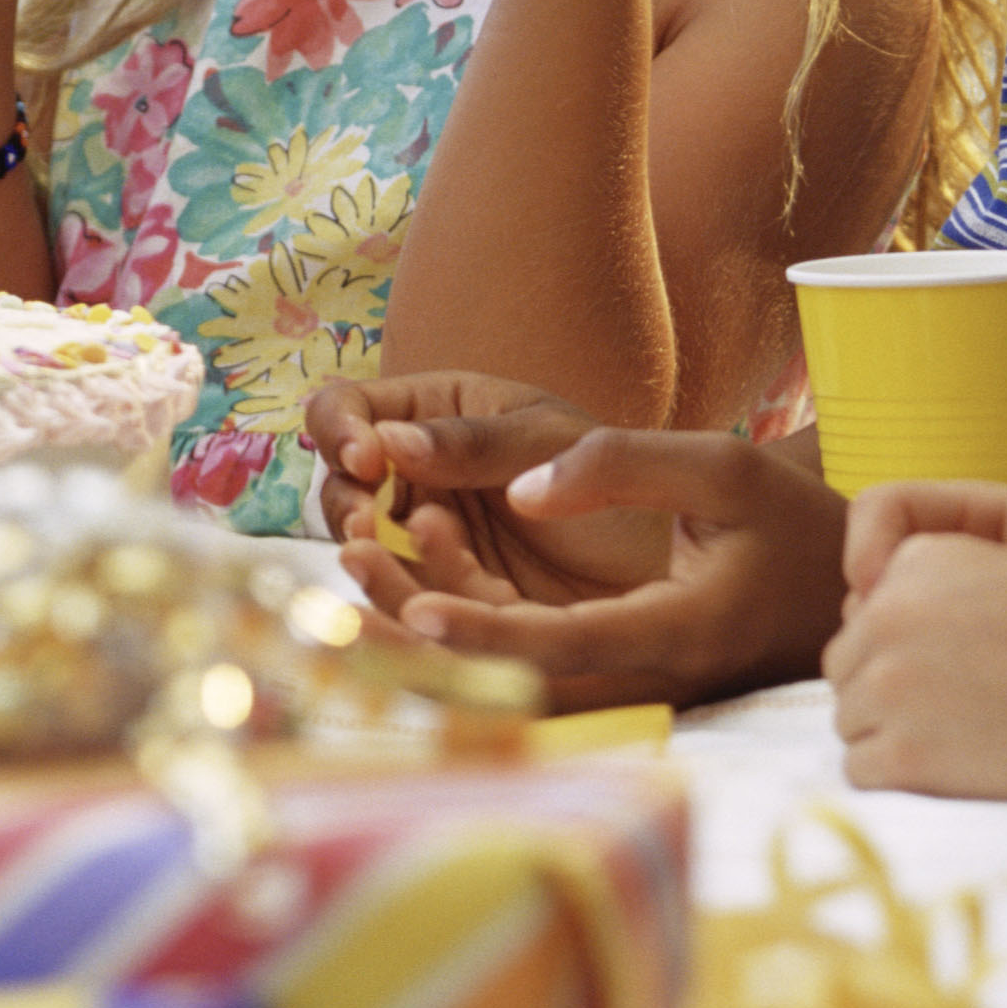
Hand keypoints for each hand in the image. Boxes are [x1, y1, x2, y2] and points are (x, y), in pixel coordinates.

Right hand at [309, 370, 627, 597]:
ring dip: (363, 553)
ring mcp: (425, 537)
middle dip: (346, 502)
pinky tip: (421, 599)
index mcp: (434, 412)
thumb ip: (474, 443)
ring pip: (362, 546)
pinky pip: (405, 597)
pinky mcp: (445, 596)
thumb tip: (388, 440)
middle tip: (370, 521)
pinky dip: (402, 597)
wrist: (666, 560)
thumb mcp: (550, 443)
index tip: (365, 459)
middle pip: (340, 483)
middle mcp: (418, 474)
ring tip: (374, 557)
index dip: (340, 430)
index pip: (349, 408)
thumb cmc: (615, 478)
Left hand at [331, 396, 850, 709]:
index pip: (565, 648)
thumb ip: (624, 466)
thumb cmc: (793, 523)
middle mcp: (644, 679)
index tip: (413, 607)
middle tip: (337, 596)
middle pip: (513, 684)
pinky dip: (463, 612)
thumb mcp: (724, 468)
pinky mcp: (611, 672)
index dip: (486, 636)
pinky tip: (425, 535)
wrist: (843, 587)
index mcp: (677, 634)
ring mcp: (625, 685)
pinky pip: (521, 658)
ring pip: (505, 678)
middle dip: (420, 649)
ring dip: (425, 629)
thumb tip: (520, 489)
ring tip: (354, 553)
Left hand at [827, 529, 1006, 796]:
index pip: (867, 616)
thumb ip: (936, 595)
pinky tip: (944, 775)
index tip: (952, 673)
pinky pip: (859, 769)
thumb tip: (875, 643)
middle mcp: (888, 612)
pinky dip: (893, 777)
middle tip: (951, 717)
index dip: (902, 650)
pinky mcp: (904, 752)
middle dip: (886, 691)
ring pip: (849, 719)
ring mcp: (890, 684)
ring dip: (890, 735)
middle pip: (847, 666)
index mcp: (916, 561)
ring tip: (956, 746)